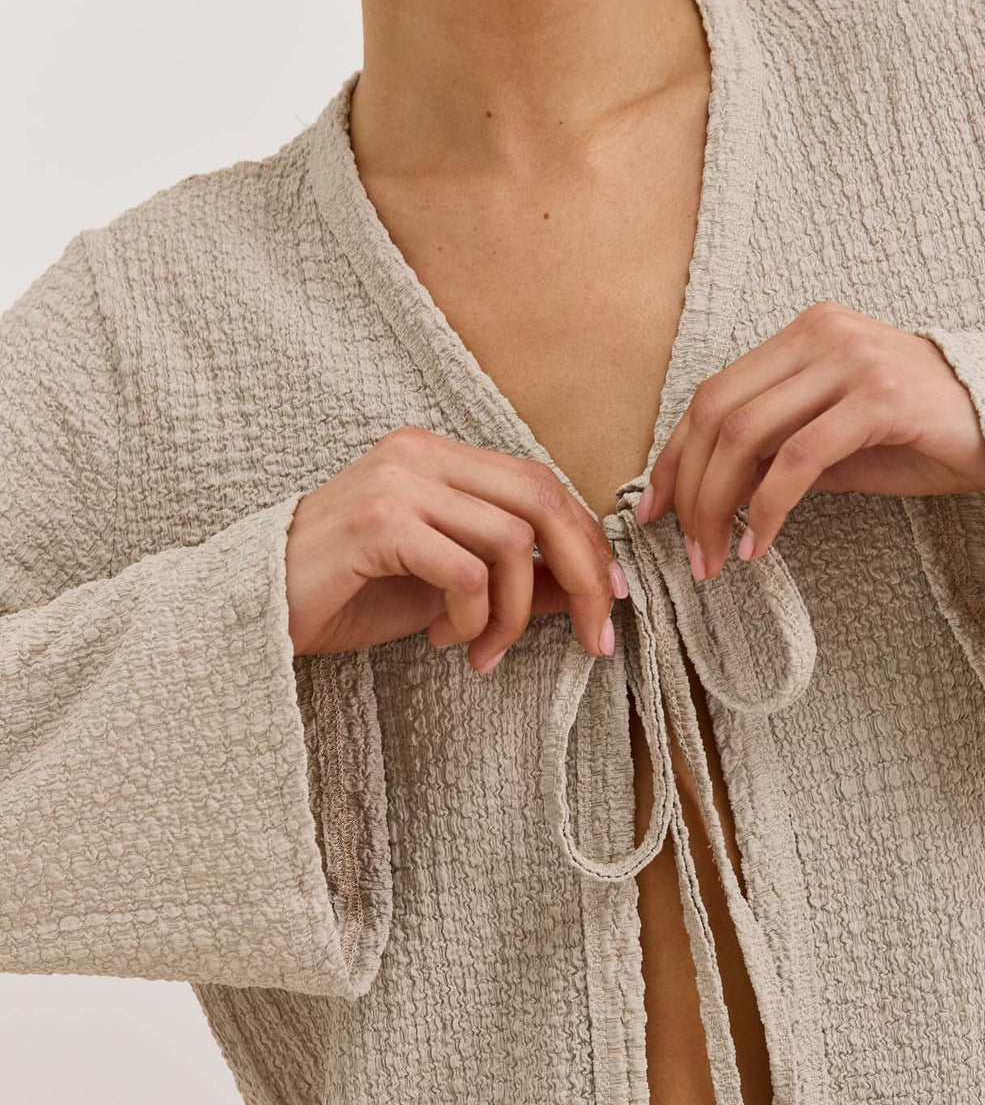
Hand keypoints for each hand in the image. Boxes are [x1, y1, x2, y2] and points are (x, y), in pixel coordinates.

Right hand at [284, 425, 625, 669]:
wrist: (253, 613)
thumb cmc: (345, 597)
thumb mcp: (445, 588)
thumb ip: (511, 578)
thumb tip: (585, 588)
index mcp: (436, 456)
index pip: (540, 483)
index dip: (587, 541)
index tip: (611, 599)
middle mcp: (418, 455)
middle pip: (542, 500)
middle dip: (583, 575)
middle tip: (594, 637)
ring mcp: (396, 484)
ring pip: (511, 541)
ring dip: (513, 613)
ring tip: (483, 649)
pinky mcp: (377, 524)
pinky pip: (467, 570)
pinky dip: (473, 616)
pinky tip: (446, 640)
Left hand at [639, 301, 984, 577]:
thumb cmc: (917, 437)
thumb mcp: (831, 442)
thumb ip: (771, 452)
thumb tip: (707, 494)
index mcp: (804, 334)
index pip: (713, 394)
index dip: (674, 454)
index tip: (654, 509)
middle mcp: (821, 333)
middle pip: (718, 413)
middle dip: (691, 490)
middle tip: (687, 550)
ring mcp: (850, 360)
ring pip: (747, 435)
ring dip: (719, 507)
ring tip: (714, 558)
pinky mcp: (878, 397)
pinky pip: (797, 460)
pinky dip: (767, 509)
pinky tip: (758, 546)